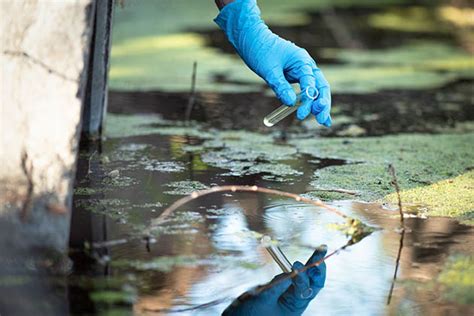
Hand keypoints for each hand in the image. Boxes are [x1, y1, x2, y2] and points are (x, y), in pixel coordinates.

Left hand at [215, 0, 330, 125]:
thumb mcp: (269, 70)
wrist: (252, 40)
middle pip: (320, 87)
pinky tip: (315, 113)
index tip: (301, 114)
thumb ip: (280, 86)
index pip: (310, 82)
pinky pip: (306, 91)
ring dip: (320, 105)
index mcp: (302, 60)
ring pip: (317, 90)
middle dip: (322, 104)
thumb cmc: (260, 51)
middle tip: (322, 121)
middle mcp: (306, 66)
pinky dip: (310, 102)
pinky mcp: (296, 77)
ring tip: (324, 122)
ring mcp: (302, 72)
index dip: (308, 100)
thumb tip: (290, 103)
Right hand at [222, 246, 326, 315]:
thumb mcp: (264, 300)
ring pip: (304, 277)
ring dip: (310, 264)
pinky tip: (298, 262)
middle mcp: (295, 300)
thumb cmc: (250, 314)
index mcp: (295, 307)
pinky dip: (295, 267)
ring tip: (319, 251)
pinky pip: (290, 276)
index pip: (306, 289)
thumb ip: (277, 286)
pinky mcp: (279, 287)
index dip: (303, 276)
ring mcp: (287, 292)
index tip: (297, 265)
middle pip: (313, 282)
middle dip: (317, 266)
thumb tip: (293, 272)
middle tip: (322, 250)